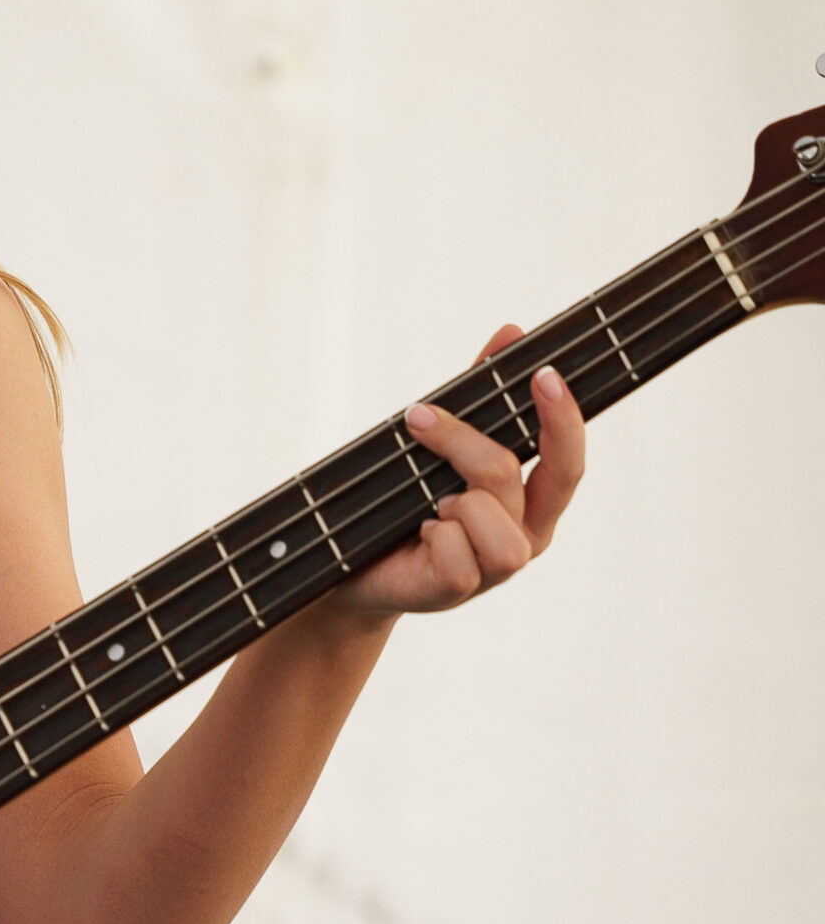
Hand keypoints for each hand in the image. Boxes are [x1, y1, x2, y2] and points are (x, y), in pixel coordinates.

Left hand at [333, 322, 586, 624]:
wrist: (355, 573)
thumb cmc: (405, 506)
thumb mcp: (440, 447)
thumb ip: (478, 397)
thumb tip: (511, 332)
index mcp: (532, 502)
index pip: (568, 459)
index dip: (564, 418)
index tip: (544, 373)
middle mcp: (526, 535)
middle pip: (532, 478)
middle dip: (472, 443)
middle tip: (420, 417)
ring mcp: (496, 570)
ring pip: (496, 516)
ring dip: (455, 499)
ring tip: (428, 505)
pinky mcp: (459, 591)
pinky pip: (459, 557)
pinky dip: (435, 536)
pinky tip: (419, 535)